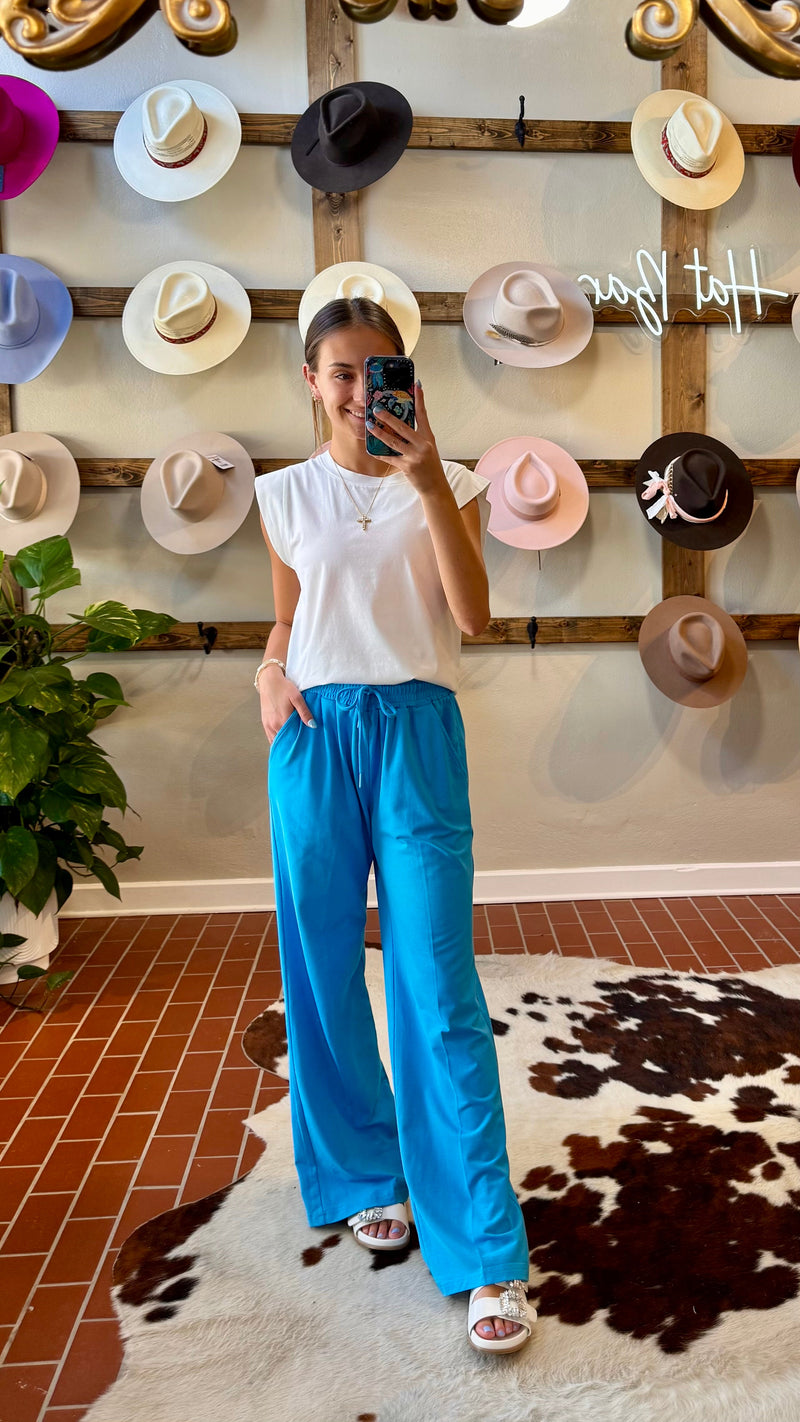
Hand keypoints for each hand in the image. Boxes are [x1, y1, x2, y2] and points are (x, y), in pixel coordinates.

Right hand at [260, 668, 314, 742]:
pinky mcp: (265, 723)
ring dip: (284, 743)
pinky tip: (283, 741)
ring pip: (276, 741)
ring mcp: (268, 725)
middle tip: (302, 746)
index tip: (307, 744)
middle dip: (292, 744)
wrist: (269, 681)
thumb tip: (312, 725)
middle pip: (285, 741)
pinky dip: (276, 741)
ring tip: (293, 744)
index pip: (293, 738)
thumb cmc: (283, 687)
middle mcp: (274, 725)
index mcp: (283, 720)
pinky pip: (270, 737)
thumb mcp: (297, 697)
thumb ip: (304, 712)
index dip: (300, 742)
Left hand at [367, 381, 446, 497]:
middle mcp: (423, 445)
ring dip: (379, 433)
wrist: (435, 486)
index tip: (416, 385)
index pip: (423, 415)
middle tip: (377, 409)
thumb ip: (417, 435)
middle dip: (388, 417)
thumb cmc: (430, 465)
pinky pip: (389, 458)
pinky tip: (371, 449)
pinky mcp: (407, 467)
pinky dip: (379, 453)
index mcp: (428, 437)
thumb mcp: (428, 447)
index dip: (419, 399)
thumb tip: (402, 422)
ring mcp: (415, 456)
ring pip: (393, 441)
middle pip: (403, 427)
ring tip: (369, 425)